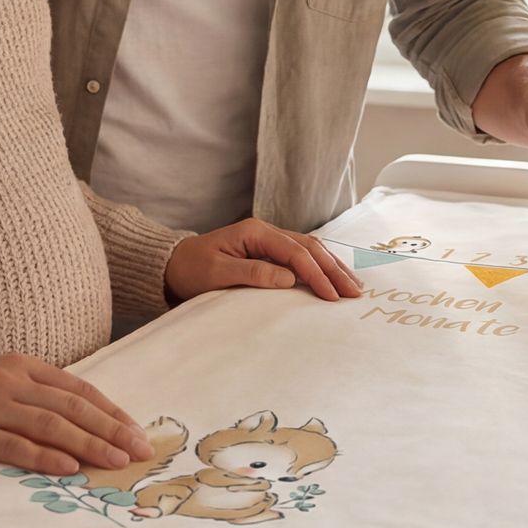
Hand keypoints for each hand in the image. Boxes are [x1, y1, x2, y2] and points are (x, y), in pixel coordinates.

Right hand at [0, 354, 150, 477]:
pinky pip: (13, 445)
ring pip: (50, 425)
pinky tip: (68, 466)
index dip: (111, 411)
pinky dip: (44, 456)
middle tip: (139, 451)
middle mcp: (10, 383)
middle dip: (111, 430)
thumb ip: (36, 392)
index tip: (137, 432)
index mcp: (22, 366)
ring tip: (115, 461)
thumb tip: (83, 418)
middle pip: (72, 407)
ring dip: (88, 444)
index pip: (78, 389)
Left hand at [164, 218, 363, 302]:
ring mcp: (268, 239)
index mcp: (254, 232)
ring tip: (353, 285)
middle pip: (309, 247)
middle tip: (354, 293)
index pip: (295, 252)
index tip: (331, 296)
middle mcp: (265, 231)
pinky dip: (321, 266)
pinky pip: (301, 255)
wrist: (172, 265)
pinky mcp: (268, 250)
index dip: (316, 274)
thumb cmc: (191, 269)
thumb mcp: (216, 274)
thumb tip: (288, 278)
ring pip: (310, 249)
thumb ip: (252, 273)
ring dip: (332, 266)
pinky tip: (334, 277)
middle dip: (333, 270)